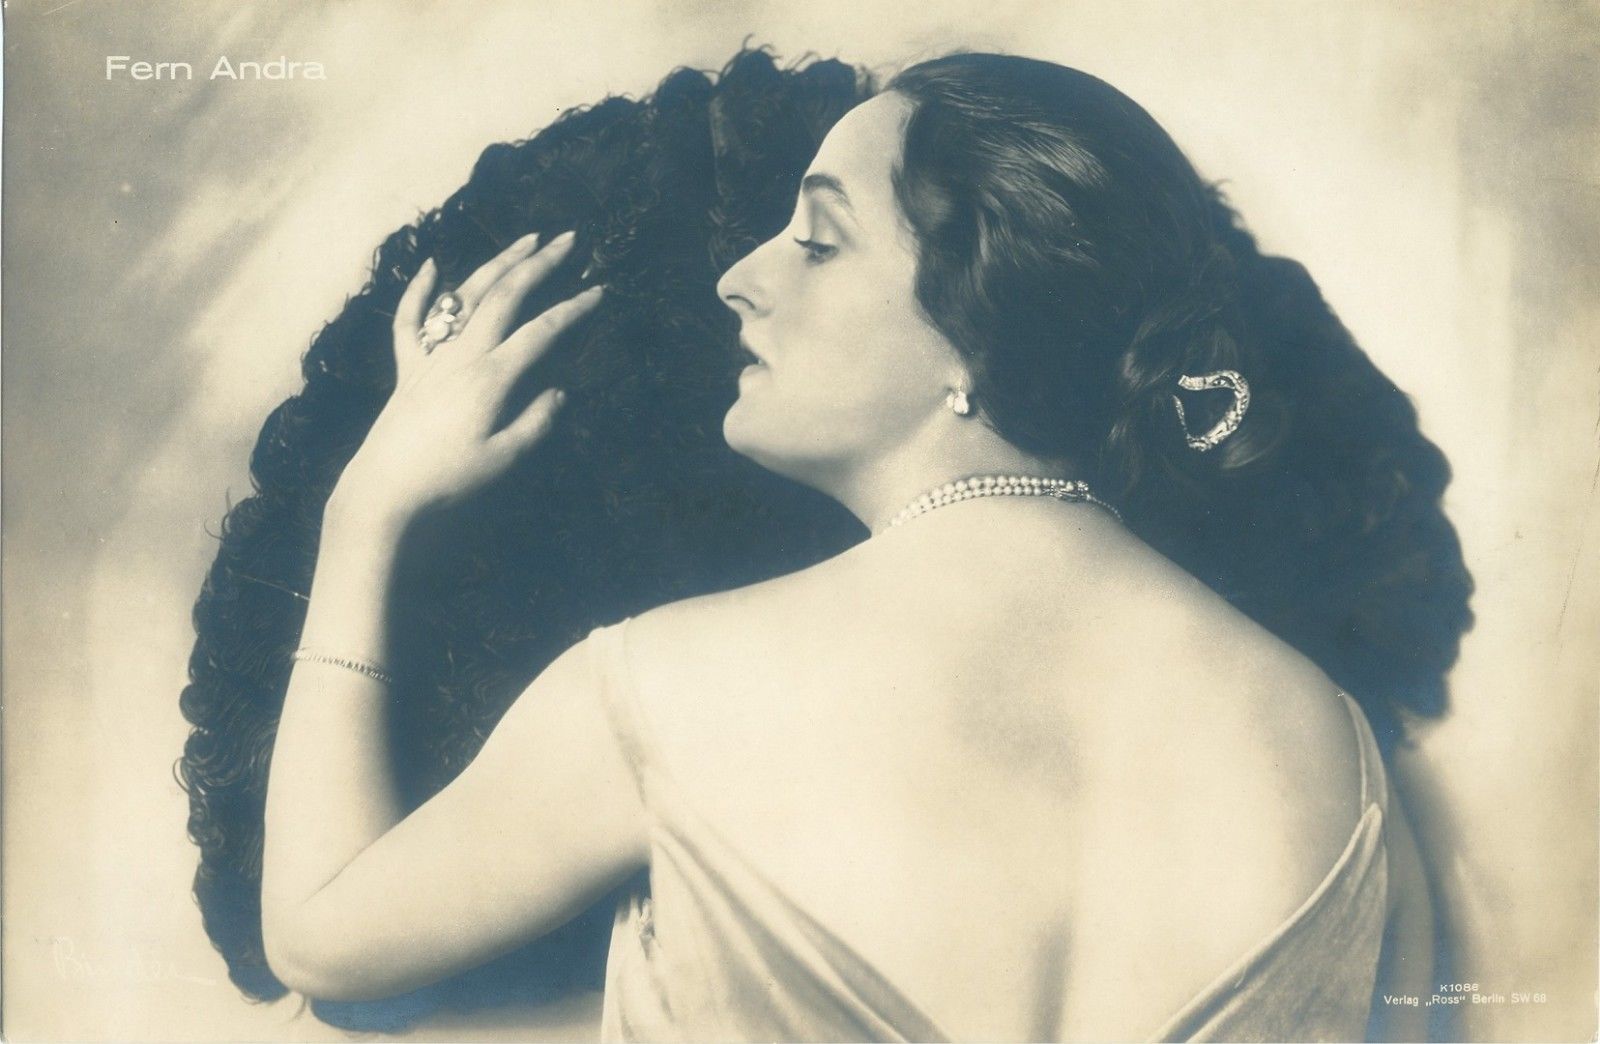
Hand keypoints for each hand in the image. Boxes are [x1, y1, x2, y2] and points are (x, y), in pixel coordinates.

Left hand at [328, 231, 600, 535]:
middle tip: (567, 240)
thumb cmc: (447, 480)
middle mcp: (461, 356)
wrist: (384, 489)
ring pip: (466, 296)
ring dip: (496, 264)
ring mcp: (431, 357)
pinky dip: (420, 290)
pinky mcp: (408, 369)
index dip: (573, 310)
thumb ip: (536, 422)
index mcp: (490, 378)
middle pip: (505, 296)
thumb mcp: (503, 459)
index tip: (598, 291)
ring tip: (524, 240)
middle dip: (539, 264)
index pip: (541, 333)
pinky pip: (410, 321)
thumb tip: (559, 392)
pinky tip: (432, 266)